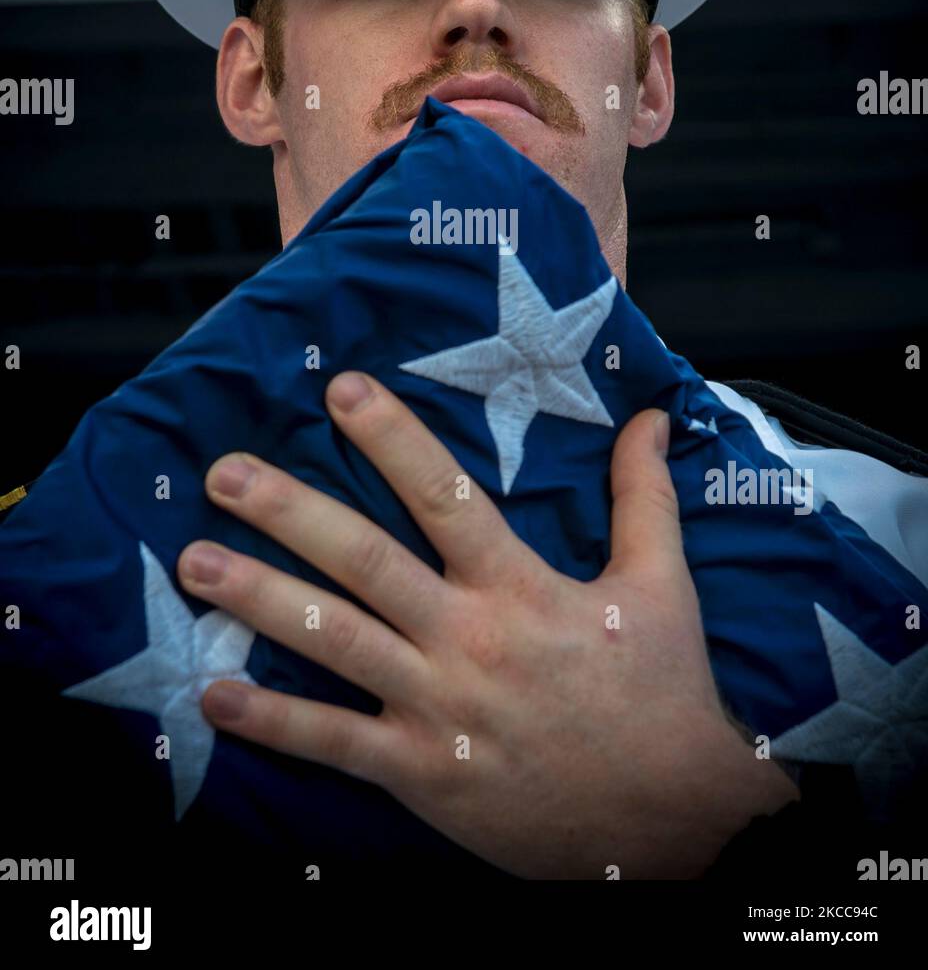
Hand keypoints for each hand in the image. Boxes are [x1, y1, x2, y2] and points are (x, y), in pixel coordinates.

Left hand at [178, 371, 797, 878]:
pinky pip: (335, 745)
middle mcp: (468, 640)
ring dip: (261, 599)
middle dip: (291, 512)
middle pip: (366, 562)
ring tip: (195, 562)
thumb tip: (652, 419)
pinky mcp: (421, 773)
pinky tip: (213, 694)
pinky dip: (273, 722)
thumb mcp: (661, 585)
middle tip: (224, 474)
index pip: (445, 496)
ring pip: (336, 643)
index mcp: (522, 588)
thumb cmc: (662, 694)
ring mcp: (438, 709)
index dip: (393, 438)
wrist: (672, 819)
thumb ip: (643, 497)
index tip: (340, 391)